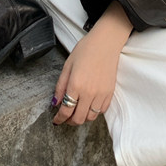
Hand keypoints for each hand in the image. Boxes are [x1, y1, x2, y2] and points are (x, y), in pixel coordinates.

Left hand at [52, 2, 132, 125]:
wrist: (105, 43)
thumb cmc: (85, 50)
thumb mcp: (67, 65)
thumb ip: (60, 86)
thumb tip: (55, 102)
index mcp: (75, 85)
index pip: (66, 111)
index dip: (59, 119)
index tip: (56, 120)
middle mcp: (89, 93)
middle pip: (78, 118)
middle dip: (69, 122)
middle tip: (65, 118)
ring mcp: (101, 94)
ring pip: (90, 117)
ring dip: (82, 118)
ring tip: (76, 112)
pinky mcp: (110, 93)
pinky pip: (101, 111)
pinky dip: (94, 112)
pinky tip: (88, 106)